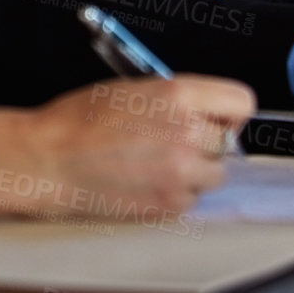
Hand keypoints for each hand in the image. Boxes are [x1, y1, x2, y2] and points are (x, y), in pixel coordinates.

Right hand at [0, 74, 254, 221]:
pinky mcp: (170, 205)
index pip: (241, 102)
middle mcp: (188, 132)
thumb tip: (203, 111)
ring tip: (158, 162)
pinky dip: (176, 193)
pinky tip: (146, 181)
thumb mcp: (135, 87)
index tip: (218, 118)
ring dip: (195, 170)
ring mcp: (181, 173)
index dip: (230, 112)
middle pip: (229, 142)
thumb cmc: (81, 119)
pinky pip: (192, 200)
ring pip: (214, 174)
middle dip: (207, 142)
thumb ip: (177, 98)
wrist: (52, 159)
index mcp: (179, 94)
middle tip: (176, 141)